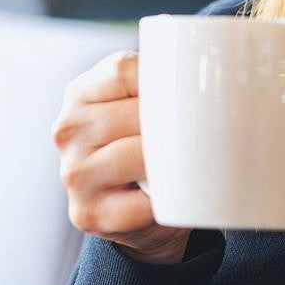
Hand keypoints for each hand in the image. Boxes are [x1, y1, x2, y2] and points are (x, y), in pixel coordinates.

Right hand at [52, 50, 192, 264]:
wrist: (132, 213)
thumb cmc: (144, 150)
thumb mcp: (141, 107)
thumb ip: (160, 86)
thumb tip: (215, 75)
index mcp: (81, 94)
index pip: (123, 70)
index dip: (164, 81)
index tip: (191, 92)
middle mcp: (69, 131)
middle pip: (133, 113)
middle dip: (173, 124)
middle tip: (205, 131)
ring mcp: (75, 174)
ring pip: (136, 155)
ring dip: (171, 160)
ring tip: (191, 161)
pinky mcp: (87, 212)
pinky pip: (139, 203)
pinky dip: (165, 199)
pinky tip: (174, 195)